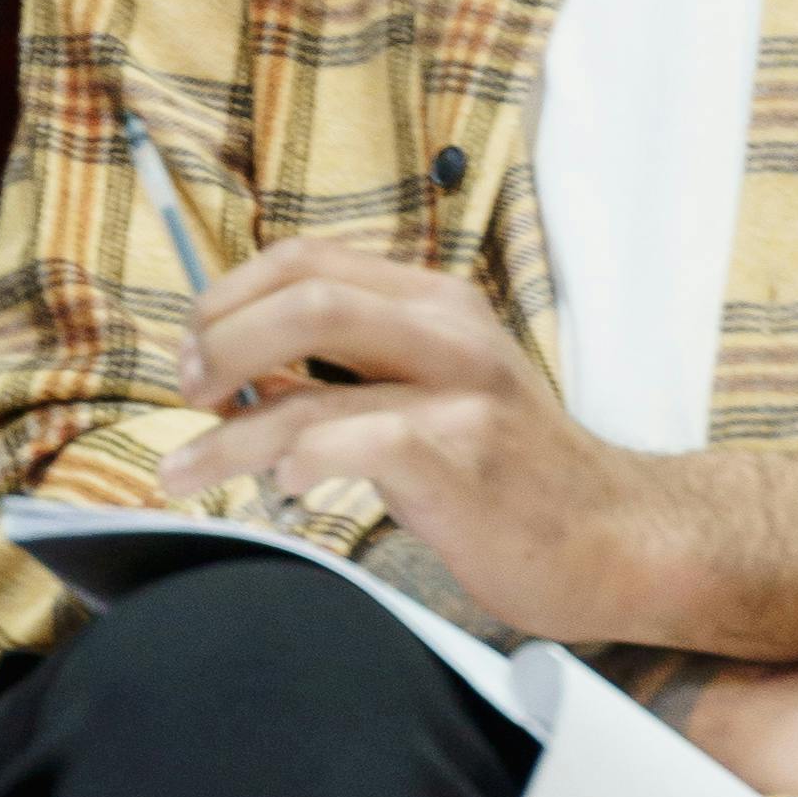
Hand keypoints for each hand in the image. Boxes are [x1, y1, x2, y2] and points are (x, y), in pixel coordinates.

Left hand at [158, 238, 656, 643]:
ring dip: (228, 436)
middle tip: (186, 395)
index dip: (231, 295)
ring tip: (179, 472)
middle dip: (219, 344)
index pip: (309, 259)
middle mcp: (451, 333)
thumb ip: (355, 370)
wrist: (618, 536)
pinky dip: (303, 464)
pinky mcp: (467, 464)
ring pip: (313, 392)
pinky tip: (283, 489)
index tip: (192, 346)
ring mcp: (463, 398)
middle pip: (305, 298)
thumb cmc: (513, 470)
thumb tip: (236, 374)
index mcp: (437, 303)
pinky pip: (363, 447)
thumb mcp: (441, 390)